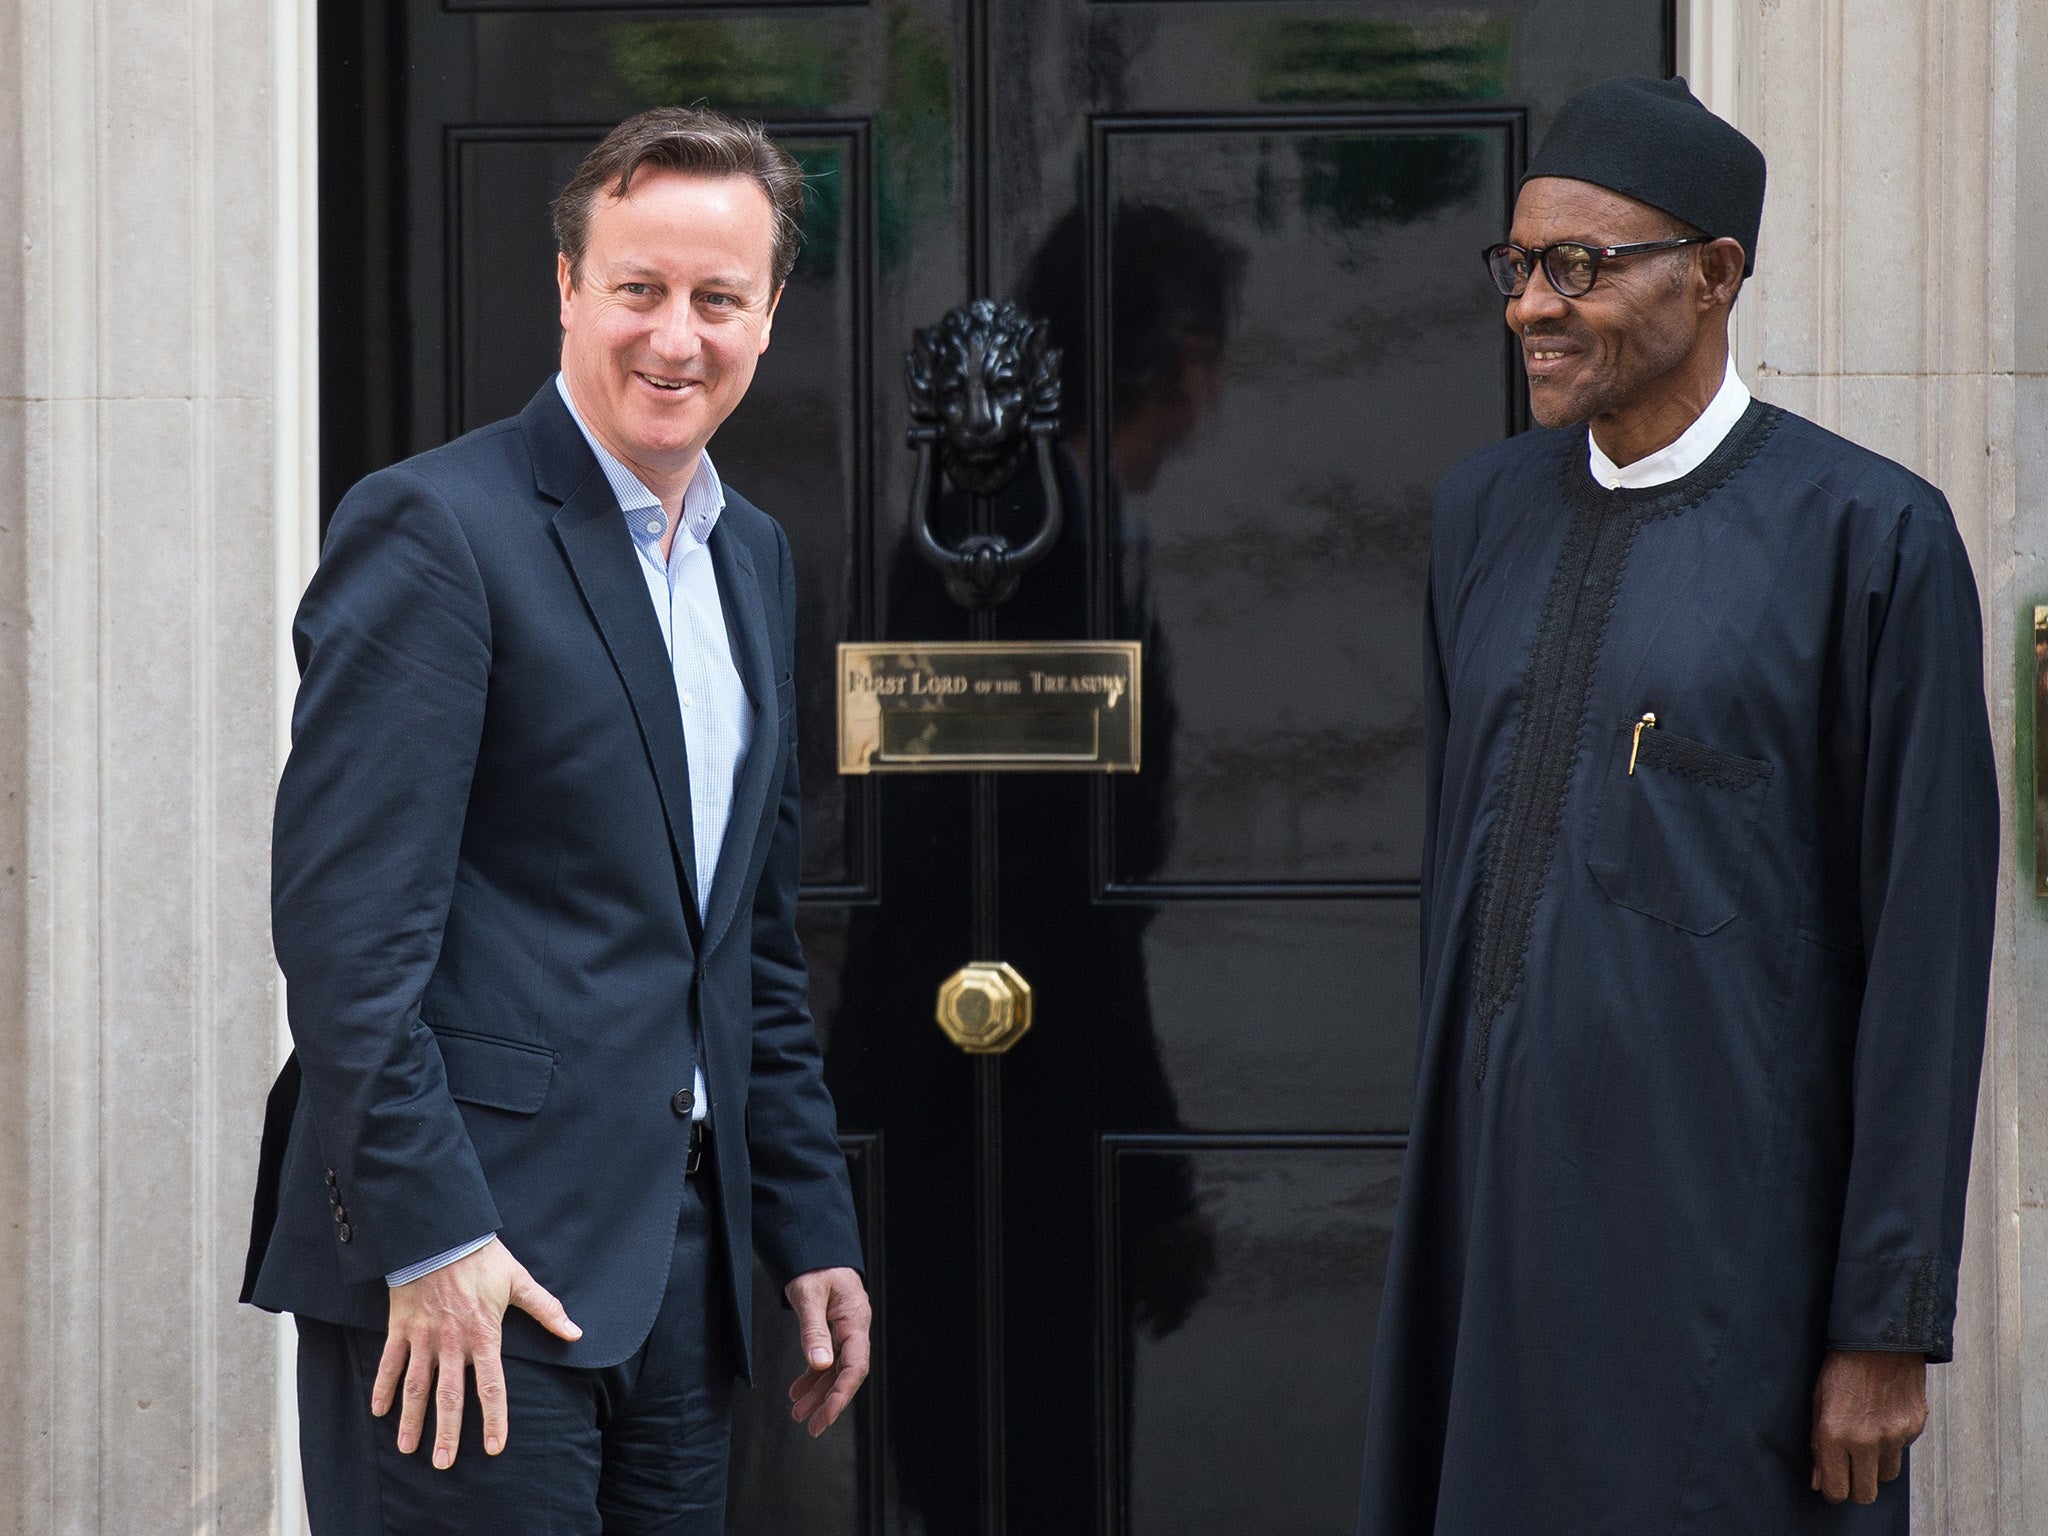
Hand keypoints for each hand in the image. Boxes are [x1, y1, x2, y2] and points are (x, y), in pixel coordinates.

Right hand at [373, 1238, 581, 1468]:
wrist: (441, 1234)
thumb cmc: (483, 1258)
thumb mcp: (518, 1282)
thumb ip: (547, 1310)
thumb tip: (576, 1333)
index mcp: (483, 1335)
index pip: (491, 1386)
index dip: (493, 1418)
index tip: (492, 1448)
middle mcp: (452, 1343)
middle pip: (449, 1396)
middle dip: (446, 1432)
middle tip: (443, 1464)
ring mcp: (423, 1337)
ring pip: (416, 1386)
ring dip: (411, 1419)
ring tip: (408, 1448)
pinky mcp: (401, 1327)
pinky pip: (389, 1362)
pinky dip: (382, 1386)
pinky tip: (377, 1411)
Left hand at [785, 1266, 870, 1437]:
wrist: (814, 1245)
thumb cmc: (815, 1264)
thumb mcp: (809, 1295)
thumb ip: (814, 1330)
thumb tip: (819, 1365)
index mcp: (855, 1320)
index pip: (855, 1366)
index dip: (841, 1394)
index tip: (825, 1417)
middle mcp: (854, 1328)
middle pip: (846, 1373)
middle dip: (829, 1401)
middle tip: (810, 1426)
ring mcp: (844, 1330)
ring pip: (834, 1369)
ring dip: (818, 1392)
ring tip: (798, 1413)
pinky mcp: (833, 1329)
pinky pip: (826, 1359)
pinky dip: (812, 1376)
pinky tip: (798, 1391)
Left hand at [1810, 1348, 1926, 1503]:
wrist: (1878, 1341)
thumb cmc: (1842, 1369)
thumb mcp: (1817, 1403)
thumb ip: (1817, 1446)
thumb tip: (1818, 1481)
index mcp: (1835, 1434)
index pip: (1837, 1490)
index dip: (1833, 1490)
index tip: (1832, 1483)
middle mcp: (1866, 1441)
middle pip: (1865, 1494)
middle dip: (1856, 1487)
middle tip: (1850, 1471)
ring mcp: (1893, 1436)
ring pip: (1886, 1476)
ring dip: (1876, 1466)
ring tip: (1866, 1440)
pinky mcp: (1914, 1429)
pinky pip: (1902, 1451)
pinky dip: (1892, 1444)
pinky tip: (1882, 1419)